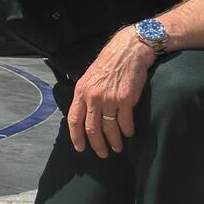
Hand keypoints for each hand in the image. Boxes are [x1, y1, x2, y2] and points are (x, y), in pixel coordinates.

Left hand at [67, 27, 154, 157]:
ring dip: (114, 141)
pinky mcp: (126, 99)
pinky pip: (125, 121)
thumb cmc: (110, 62)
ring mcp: (109, 98)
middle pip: (92, 128)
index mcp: (81, 91)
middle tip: (102, 153)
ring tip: (117, 147)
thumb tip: (84, 114)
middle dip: (97, 144)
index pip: (74, 119)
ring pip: (109, 128)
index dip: (76, 136)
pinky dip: (127, 130)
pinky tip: (129, 133)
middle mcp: (93, 96)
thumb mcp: (90, 76)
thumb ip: (86, 95)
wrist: (129, 50)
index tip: (80, 148)